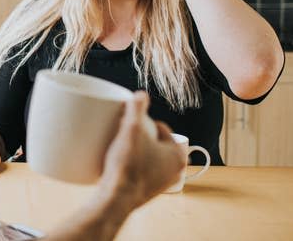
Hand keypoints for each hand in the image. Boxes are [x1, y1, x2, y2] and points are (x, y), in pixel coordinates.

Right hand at [98, 92, 185, 210]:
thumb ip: (137, 109)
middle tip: (123, 133)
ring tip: (119, 147)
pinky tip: (119, 163)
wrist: (115, 198)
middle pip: (154, 143)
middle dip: (140, 136)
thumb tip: (140, 94)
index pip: (161, 128)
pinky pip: (141, 171)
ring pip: (148, 157)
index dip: (144, 122)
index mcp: (177, 155)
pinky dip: (132, 165)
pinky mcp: (147, 192)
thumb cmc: (127, 165)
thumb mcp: (132, 130)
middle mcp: (174, 171)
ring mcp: (161, 183)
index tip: (128, 123)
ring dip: (136, 151)